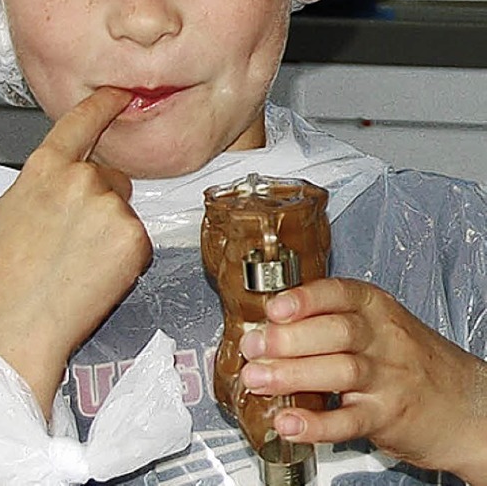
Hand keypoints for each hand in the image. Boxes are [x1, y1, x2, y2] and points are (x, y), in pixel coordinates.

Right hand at [0, 87, 151, 419]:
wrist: (13, 328)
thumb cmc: (1, 277)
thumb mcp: (11, 209)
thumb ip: (45, 181)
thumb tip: (69, 174)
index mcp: (44, 167)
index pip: (80, 122)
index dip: (103, 105)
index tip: (120, 94)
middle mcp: (80, 178)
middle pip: (109, 175)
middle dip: (100, 199)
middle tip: (72, 239)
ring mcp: (110, 207)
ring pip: (123, 209)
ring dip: (111, 229)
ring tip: (79, 261)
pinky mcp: (133, 237)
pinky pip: (137, 238)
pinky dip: (124, 255)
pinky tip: (96, 274)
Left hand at [239, 277, 486, 481]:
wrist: (466, 403)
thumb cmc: (410, 359)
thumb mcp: (377, 325)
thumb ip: (330, 320)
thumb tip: (268, 324)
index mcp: (376, 308)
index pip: (339, 293)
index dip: (304, 299)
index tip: (273, 308)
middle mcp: (384, 337)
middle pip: (335, 331)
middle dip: (287, 339)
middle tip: (252, 347)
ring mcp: (389, 378)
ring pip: (339, 371)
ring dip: (291, 375)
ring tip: (256, 380)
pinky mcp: (388, 416)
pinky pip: (349, 420)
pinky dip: (316, 424)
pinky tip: (289, 422)